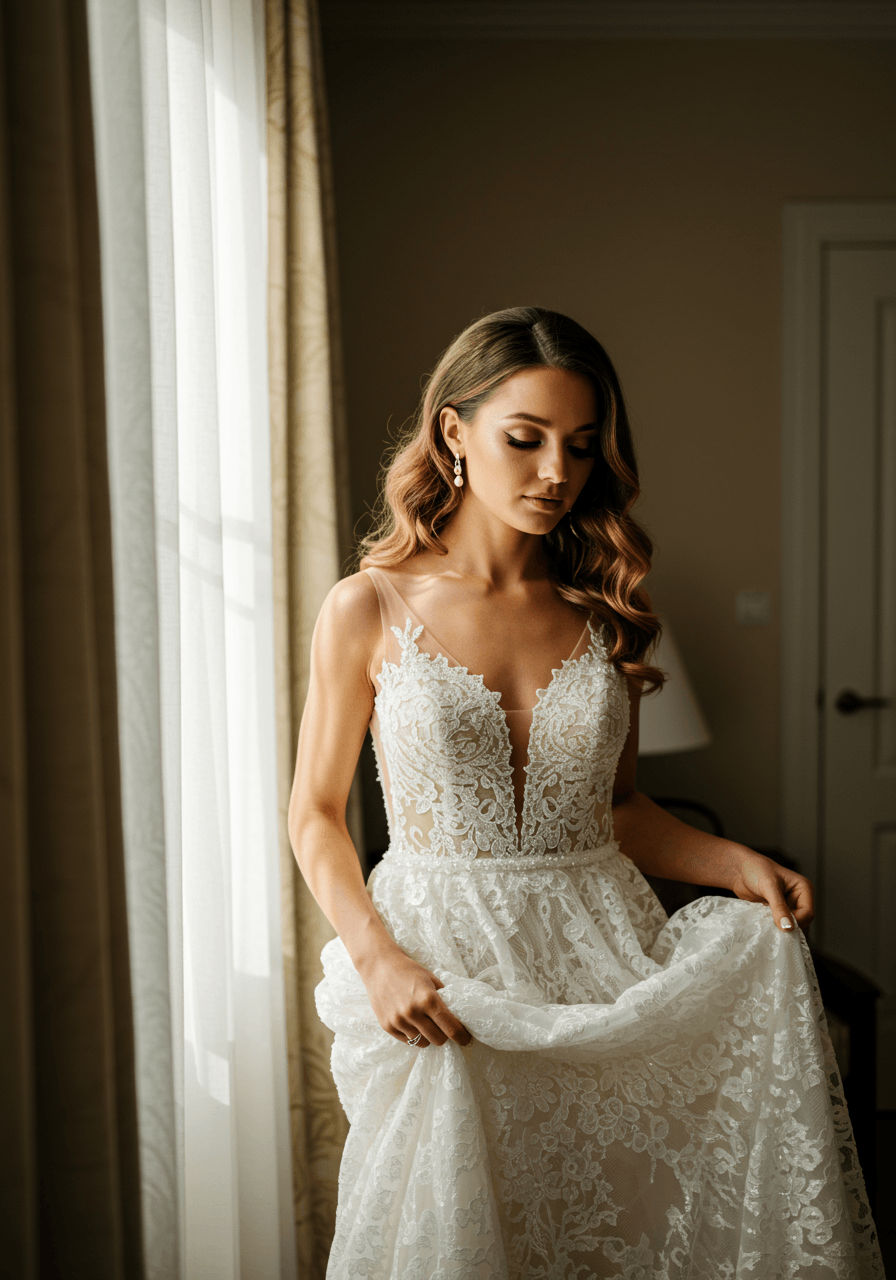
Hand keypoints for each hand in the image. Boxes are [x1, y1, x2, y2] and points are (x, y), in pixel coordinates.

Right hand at [357, 946, 472, 1048]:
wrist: (379, 966)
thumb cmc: (408, 970)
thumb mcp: (431, 979)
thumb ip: (444, 997)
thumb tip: (458, 1015)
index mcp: (428, 999)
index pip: (451, 1028)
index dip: (461, 1036)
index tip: (465, 1038)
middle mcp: (413, 1012)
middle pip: (438, 1039)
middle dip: (444, 1035)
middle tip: (443, 1028)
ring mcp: (398, 1021)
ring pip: (423, 1043)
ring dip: (427, 1036)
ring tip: (425, 1023)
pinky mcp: (387, 1026)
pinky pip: (407, 1040)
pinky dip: (413, 1035)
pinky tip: (411, 1022)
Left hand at [728, 848, 814, 932]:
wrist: (739, 870)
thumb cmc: (755, 870)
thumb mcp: (769, 886)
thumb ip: (779, 907)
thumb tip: (788, 927)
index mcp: (804, 888)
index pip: (808, 912)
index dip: (796, 921)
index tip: (780, 924)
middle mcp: (799, 898)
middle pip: (802, 921)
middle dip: (789, 925)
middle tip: (773, 925)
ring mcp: (789, 906)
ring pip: (792, 925)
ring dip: (781, 927)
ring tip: (768, 924)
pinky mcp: (779, 912)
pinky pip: (781, 925)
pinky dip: (775, 927)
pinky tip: (765, 925)